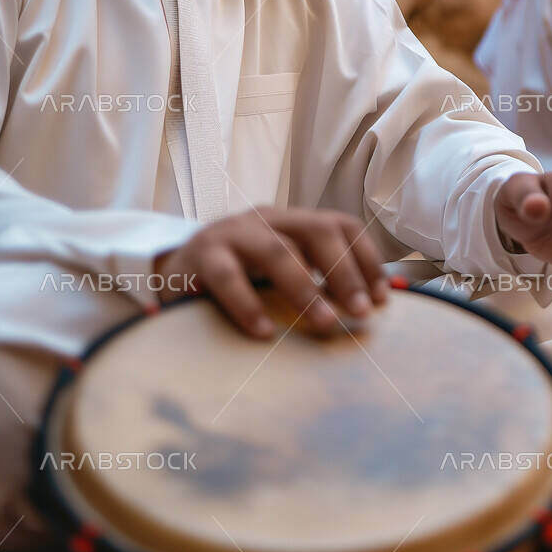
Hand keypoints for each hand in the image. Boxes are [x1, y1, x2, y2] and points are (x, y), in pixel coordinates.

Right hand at [153, 207, 388, 337]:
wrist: (168, 270)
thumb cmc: (238, 276)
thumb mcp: (279, 271)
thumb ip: (315, 279)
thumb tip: (368, 307)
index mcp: (291, 220)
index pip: (341, 224)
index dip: (366, 258)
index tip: (383, 297)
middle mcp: (267, 219)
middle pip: (318, 230)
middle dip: (345, 272)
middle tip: (362, 312)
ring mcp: (232, 232)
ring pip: (278, 251)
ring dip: (306, 289)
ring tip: (325, 323)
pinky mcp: (200, 255)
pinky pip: (227, 277)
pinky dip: (247, 305)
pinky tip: (263, 332)